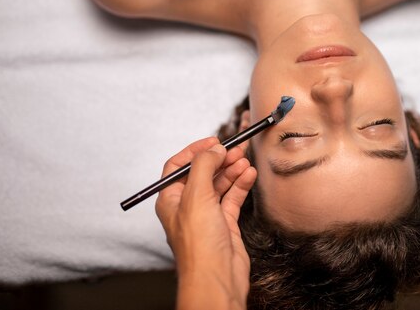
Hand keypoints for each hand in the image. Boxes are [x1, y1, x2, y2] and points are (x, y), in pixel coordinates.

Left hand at [155, 137, 256, 309]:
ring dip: (232, 170)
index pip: (178, 166)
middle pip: (203, 173)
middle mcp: (187, 206)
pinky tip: (249, 175)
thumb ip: (204, 166)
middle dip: (219, 159)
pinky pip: (233, 197)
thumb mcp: (196, 196)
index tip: (214, 141)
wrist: (216, 277)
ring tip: (245, 160)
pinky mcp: (224, 223)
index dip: (195, 151)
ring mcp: (207, 215)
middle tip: (236, 148)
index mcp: (170, 199)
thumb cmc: (199, 246)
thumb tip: (213, 149)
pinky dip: (241, 184)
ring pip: (220, 184)